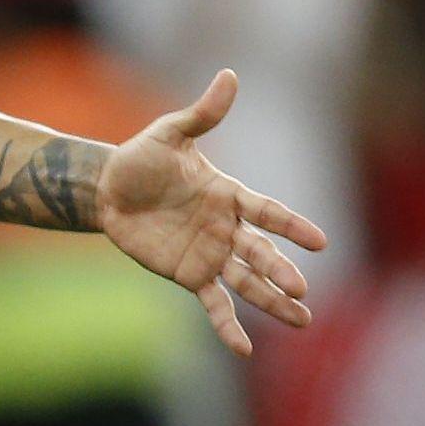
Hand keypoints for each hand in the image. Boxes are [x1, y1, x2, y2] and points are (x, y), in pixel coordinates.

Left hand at [96, 70, 328, 355]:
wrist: (105, 188)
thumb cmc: (140, 158)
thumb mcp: (169, 134)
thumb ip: (202, 114)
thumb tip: (229, 76)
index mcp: (228, 194)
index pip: (267, 211)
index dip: (291, 226)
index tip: (319, 241)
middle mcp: (226, 227)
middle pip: (260, 253)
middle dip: (279, 271)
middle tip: (302, 290)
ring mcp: (210, 253)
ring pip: (247, 282)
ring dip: (272, 301)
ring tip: (301, 320)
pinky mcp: (188, 274)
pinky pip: (213, 303)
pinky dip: (228, 325)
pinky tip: (244, 350)